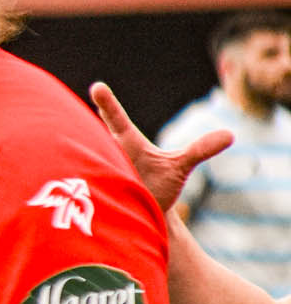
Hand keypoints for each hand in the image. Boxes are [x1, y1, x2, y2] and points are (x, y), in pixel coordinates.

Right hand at [90, 82, 230, 211]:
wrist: (145, 216)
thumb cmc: (159, 186)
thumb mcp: (180, 166)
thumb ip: (200, 150)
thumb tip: (231, 135)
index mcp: (126, 142)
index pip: (116, 119)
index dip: (107, 104)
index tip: (97, 87)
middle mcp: (108, 154)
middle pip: (94, 137)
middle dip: (86, 131)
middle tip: (88, 105)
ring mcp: (99, 174)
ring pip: (88, 162)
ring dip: (89, 162)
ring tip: (89, 164)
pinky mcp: (95, 195)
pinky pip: (87, 189)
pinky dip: (85, 189)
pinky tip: (71, 190)